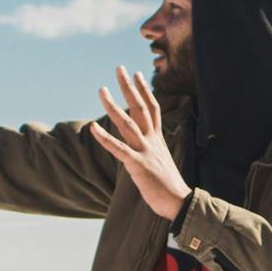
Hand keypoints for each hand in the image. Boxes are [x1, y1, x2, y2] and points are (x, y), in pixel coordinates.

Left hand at [90, 65, 190, 219]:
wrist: (179, 202)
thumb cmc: (168, 184)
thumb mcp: (160, 160)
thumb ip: (150, 148)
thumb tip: (144, 144)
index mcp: (157, 138)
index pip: (152, 108)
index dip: (144, 90)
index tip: (136, 74)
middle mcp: (152, 140)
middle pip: (140, 107)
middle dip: (129, 87)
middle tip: (119, 68)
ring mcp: (145, 151)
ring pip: (127, 123)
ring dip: (112, 105)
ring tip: (101, 89)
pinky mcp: (137, 165)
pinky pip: (118, 149)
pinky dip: (105, 138)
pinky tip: (92, 127)